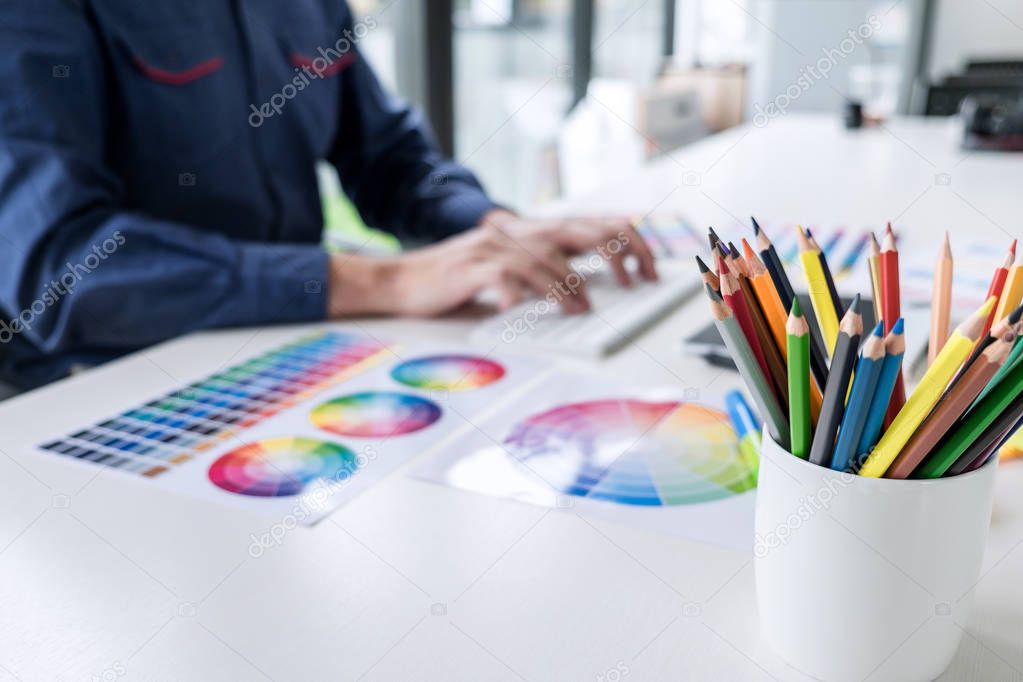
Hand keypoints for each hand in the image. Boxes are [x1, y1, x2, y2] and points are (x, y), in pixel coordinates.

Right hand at [327, 212, 656, 317]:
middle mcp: (514, 232)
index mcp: (526, 231)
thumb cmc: (453, 283)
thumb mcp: (504, 272)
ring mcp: (492, 246)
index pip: (586, 225)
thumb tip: (583, 289)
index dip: (623, 238)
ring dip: (570, 284)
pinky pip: (506, 276)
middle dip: (617, 251)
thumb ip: (538, 272)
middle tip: (641, 278)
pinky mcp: (471, 267)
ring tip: (583, 308)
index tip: (647, 263)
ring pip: (546, 257)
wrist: (400, 282)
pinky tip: (529, 308)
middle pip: (579, 230)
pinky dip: (522, 291)